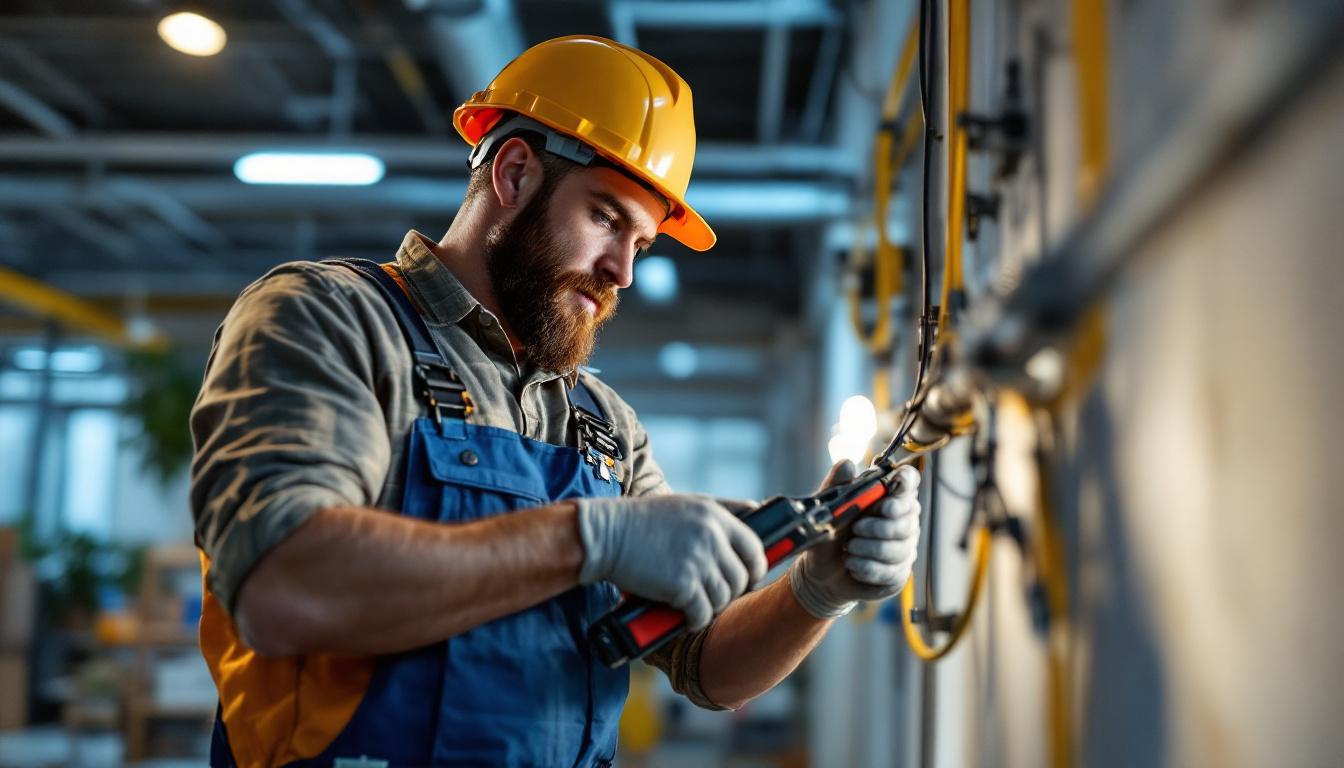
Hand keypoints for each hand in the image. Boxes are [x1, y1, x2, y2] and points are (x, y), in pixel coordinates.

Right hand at [576, 494, 768, 628]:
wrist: (604, 536)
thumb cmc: (641, 521)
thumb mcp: (685, 504)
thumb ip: (719, 511)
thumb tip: (753, 511)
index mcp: (715, 515)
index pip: (754, 546)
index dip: (755, 566)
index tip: (748, 577)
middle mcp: (712, 537)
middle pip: (742, 576)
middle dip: (733, 591)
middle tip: (717, 596)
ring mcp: (698, 561)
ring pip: (724, 597)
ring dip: (712, 606)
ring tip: (697, 606)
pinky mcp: (682, 586)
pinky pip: (703, 613)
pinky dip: (696, 620)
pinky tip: (686, 618)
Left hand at [788, 460, 921, 618]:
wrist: (820, 573)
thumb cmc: (829, 536)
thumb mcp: (826, 510)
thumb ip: (835, 486)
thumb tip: (846, 464)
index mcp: (887, 497)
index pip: (909, 481)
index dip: (906, 480)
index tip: (896, 483)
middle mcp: (902, 520)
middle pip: (907, 518)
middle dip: (878, 525)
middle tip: (856, 528)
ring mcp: (904, 547)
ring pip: (899, 547)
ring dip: (868, 548)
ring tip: (848, 548)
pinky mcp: (899, 572)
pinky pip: (891, 570)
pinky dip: (866, 567)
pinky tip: (852, 564)